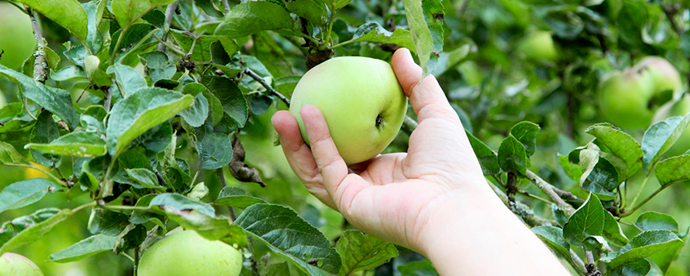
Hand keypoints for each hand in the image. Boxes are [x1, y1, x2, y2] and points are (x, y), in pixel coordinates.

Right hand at [271, 48, 488, 252]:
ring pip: (315, 169)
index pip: (350, 147)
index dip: (332, 125)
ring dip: (296, 142)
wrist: (455, 205)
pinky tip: (309, 115)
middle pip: (324, 160)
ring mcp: (356, 198)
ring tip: (281, 113)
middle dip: (302, 136)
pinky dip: (316, 143)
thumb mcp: (436, 115)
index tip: (318, 98)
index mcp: (386, 171)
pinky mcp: (349, 205)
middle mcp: (367, 186)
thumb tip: (399, 53)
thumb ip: (417, 85)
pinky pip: (327, 170)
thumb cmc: (452, 164)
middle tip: (289, 105)